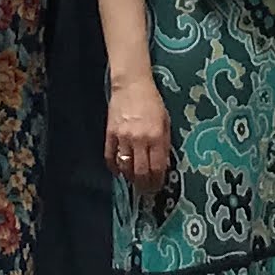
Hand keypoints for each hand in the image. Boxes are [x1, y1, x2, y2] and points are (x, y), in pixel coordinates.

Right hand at [104, 76, 173, 195]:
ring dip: (130, 178)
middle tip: (146, 190)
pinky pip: (110, 157)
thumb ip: (165, 143)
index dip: (157, 181)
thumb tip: (164, 165)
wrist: (131, 85)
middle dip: (144, 185)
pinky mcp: (110, 134)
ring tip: (134, 181)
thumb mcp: (165, 121)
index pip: (157, 167)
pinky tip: (119, 171)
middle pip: (141, 172)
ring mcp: (123, 138)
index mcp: (156, 136)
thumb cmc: (152, 101)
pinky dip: (114, 168)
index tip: (158, 187)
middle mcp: (139, 139)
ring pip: (125, 167)